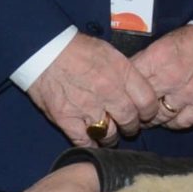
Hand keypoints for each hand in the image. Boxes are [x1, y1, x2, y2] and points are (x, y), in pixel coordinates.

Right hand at [27, 34, 161, 145]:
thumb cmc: (77, 48)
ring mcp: (87, 107)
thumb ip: (125, 73)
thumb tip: (136, 91)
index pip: (147, 101)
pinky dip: (90, 143)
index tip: (145, 114)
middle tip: (127, 127)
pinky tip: (92, 140)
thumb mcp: (110, 53)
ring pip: (109, 134)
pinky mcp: (66, 118)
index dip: (149, 112)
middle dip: (131, 127)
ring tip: (109, 134)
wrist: (43, 50)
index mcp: (121, 73)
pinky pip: (84, 140)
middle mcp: (108, 91)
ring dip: (111, 137)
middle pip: (130, 120)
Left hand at [130, 26, 192, 130]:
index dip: (122, 91)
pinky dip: (172, 123)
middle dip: (134, 108)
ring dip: (151, 118)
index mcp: (156, 60)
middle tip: (132, 109)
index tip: (120, 96)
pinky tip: (170, 117)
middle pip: (140, 104)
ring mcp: (187, 94)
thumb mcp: (163, 43)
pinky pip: (180, 123)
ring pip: (158, 117)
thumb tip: (125, 76)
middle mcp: (170, 78)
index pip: (129, 82)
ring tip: (150, 115)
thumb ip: (144, 62)